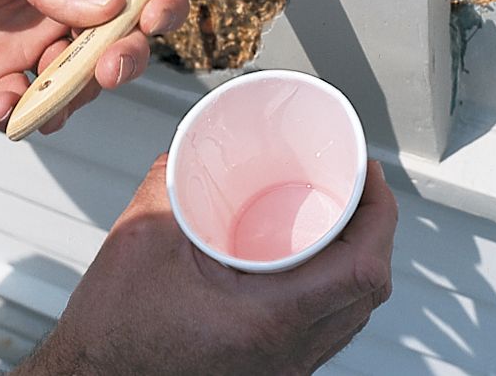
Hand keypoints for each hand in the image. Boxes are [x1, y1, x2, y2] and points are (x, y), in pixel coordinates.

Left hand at [0, 0, 187, 132]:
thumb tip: (109, 8)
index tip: (155, 17)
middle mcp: (62, 5)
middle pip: (122, 40)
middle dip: (125, 58)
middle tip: (107, 67)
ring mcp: (32, 44)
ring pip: (81, 81)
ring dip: (73, 94)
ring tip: (41, 91)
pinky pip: (28, 104)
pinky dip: (24, 113)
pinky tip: (4, 104)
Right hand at [14, 157, 396, 374]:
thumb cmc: (114, 330)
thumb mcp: (143, 233)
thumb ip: (174, 175)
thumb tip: (196, 143)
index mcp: (266, 321)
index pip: (362, 270)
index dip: (381, 216)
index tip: (370, 175)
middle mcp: (286, 354)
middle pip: (368, 292)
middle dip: (376, 231)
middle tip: (359, 187)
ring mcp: (281, 370)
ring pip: (352, 314)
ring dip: (358, 260)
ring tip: (340, 216)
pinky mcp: (269, 371)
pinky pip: (327, 329)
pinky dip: (333, 287)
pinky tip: (308, 260)